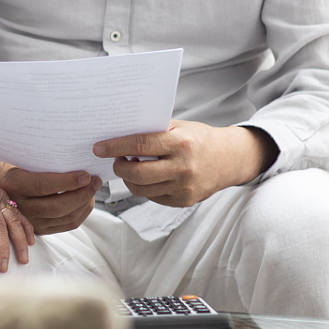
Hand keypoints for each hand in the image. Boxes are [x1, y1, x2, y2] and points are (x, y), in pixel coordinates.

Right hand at [0, 158, 98, 234]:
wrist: (0, 183)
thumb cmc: (17, 166)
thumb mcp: (22, 158)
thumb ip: (43, 162)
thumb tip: (76, 157)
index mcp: (13, 184)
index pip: (43, 186)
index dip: (67, 182)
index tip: (86, 175)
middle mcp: (18, 206)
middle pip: (57, 207)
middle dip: (81, 194)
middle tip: (95, 180)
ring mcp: (28, 221)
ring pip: (65, 218)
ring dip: (84, 204)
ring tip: (93, 188)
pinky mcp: (39, 229)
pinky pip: (66, 225)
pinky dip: (81, 213)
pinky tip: (86, 200)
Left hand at [94, 121, 276, 207]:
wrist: (229, 160)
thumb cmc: (199, 139)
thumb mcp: (179, 127)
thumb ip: (153, 131)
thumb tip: (118, 133)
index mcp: (180, 143)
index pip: (140, 145)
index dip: (115, 147)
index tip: (99, 147)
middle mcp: (183, 167)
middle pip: (137, 173)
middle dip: (119, 167)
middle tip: (115, 160)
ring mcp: (184, 187)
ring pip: (142, 189)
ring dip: (129, 179)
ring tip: (131, 167)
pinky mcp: (183, 201)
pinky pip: (153, 197)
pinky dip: (145, 187)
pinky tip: (147, 177)